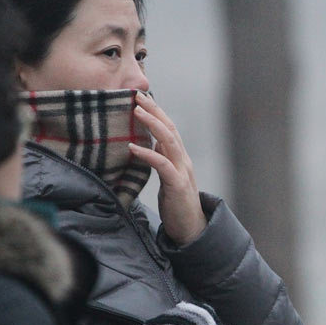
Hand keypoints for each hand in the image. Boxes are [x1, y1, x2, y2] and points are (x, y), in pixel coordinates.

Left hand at [129, 92, 206, 244]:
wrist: (192, 229)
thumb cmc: (177, 204)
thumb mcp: (168, 178)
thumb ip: (163, 160)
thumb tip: (152, 144)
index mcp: (180, 158)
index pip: (169, 129)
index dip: (157, 112)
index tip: (141, 98)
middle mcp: (184, 160)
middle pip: (170, 128)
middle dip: (154, 110)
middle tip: (137, 96)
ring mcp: (182, 171)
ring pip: (169, 141)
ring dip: (152, 124)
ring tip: (136, 112)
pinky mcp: (178, 184)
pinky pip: (162, 164)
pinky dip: (148, 154)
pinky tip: (133, 147)